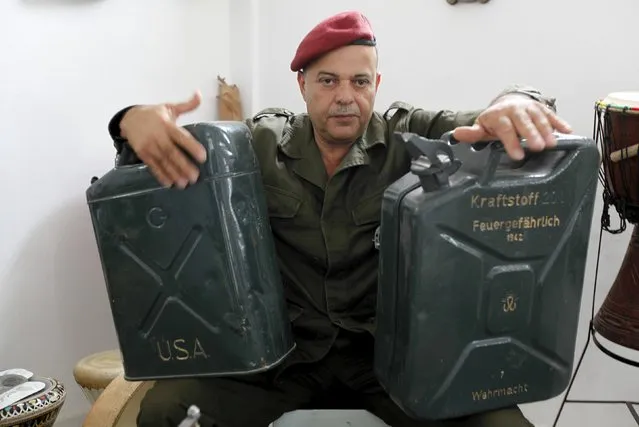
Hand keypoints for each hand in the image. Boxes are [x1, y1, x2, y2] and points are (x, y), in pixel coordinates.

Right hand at [120, 91, 207, 187]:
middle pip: (172, 152)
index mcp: (167, 125)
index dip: (192, 147)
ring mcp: (149, 146)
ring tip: (184, 184)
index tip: (203, 157)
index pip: (181, 137)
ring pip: (163, 161)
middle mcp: (158, 136)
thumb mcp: (170, 107)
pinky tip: (169, 183)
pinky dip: (160, 175)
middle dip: (183, 165)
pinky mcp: (142, 153)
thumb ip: (187, 105)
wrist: (128, 118)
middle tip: (195, 176)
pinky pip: (152, 166)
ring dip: (173, 173)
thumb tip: (199, 94)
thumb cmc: (154, 114)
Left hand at [452, 95, 572, 159]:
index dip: (511, 142)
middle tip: (538, 148)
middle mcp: (515, 110)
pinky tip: (568, 131)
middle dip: (531, 134)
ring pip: (539, 118)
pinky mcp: (541, 108)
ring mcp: (529, 108)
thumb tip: (456, 134)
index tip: (518, 156)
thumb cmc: (495, 121)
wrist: (508, 103)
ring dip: (547, 130)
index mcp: (499, 116)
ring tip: (553, 144)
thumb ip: (472, 133)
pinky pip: (551, 115)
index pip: (505, 129)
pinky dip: (559, 122)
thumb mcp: (482, 127)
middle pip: (524, 122)